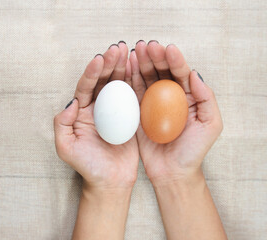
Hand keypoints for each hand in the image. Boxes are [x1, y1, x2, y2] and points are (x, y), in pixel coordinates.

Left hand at [54, 42, 138, 190]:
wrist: (110, 182)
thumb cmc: (87, 166)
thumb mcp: (66, 148)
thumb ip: (62, 124)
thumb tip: (71, 101)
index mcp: (81, 111)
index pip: (85, 87)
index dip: (91, 72)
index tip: (100, 59)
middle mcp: (97, 108)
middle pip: (102, 81)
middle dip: (109, 63)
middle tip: (117, 48)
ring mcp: (114, 111)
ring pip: (118, 84)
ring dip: (122, 67)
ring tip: (128, 51)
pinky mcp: (130, 116)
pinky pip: (133, 96)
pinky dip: (136, 81)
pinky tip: (140, 68)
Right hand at [130, 41, 222, 184]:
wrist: (172, 172)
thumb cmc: (193, 151)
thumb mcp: (210, 125)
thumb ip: (206, 98)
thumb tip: (195, 73)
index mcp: (188, 97)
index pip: (181, 73)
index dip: (175, 60)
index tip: (167, 49)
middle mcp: (169, 97)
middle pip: (162, 72)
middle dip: (155, 57)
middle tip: (147, 45)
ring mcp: (152, 104)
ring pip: (146, 78)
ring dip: (141, 63)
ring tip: (135, 50)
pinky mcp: (137, 112)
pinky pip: (133, 92)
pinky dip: (129, 78)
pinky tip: (127, 66)